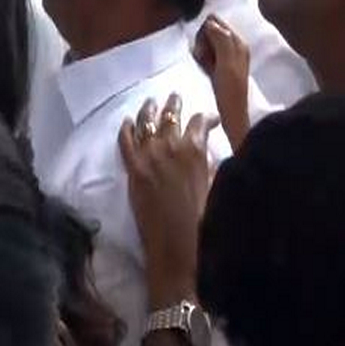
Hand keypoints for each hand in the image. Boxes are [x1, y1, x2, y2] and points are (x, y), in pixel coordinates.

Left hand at [119, 95, 216, 306]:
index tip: (211, 118)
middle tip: (175, 96)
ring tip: (151, 101)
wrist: (177, 249)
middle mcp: (170, 147)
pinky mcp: (132, 170)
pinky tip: (128, 121)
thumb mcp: (218, 188)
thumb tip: (213, 155)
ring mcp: (148, 157)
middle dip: (174, 105)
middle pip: (170, 117)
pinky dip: (127, 129)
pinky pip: (126, 142)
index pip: (201, 122)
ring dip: (149, 110)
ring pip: (146, 124)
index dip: (207, 118)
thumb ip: (213, 166)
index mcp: (196, 150)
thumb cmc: (206, 222)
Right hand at [194, 15, 251, 152]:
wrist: (233, 114)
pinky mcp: (220, 66)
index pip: (216, 22)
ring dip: (201, 50)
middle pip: (211, 31)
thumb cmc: (230, 90)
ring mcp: (227, 57)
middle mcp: (234, 46)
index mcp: (238, 42)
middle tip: (202, 56)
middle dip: (202, 40)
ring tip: (202, 63)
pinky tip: (202, 67)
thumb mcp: (226, 62)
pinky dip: (202, 58)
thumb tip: (210, 23)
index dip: (205, 30)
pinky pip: (207, 54)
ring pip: (207, 43)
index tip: (202, 44)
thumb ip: (221, 40)